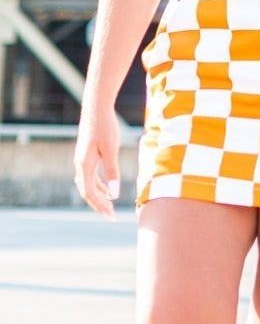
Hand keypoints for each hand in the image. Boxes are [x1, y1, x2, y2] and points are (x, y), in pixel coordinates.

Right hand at [74, 100, 120, 216]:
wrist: (96, 107)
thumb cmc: (105, 126)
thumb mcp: (111, 149)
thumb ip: (112, 171)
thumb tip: (114, 195)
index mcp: (84, 165)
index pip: (90, 193)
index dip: (100, 206)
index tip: (110, 216)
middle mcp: (79, 164)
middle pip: (87, 191)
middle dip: (98, 204)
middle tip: (110, 216)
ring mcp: (81, 159)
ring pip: (87, 184)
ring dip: (98, 195)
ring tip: (109, 206)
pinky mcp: (86, 154)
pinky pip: (89, 175)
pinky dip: (98, 184)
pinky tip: (107, 188)